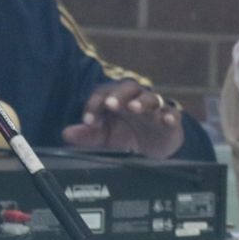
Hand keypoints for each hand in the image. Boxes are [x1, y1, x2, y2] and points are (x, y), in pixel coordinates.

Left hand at [61, 81, 185, 157]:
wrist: (154, 152)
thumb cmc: (126, 138)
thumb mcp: (104, 139)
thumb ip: (87, 135)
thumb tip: (66, 133)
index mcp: (116, 100)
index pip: (103, 94)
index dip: (94, 105)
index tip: (89, 122)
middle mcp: (134, 99)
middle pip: (128, 87)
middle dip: (119, 95)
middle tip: (111, 104)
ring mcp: (154, 109)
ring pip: (150, 98)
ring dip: (142, 102)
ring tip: (134, 108)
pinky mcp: (170, 120)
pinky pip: (172, 114)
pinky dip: (170, 116)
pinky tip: (165, 120)